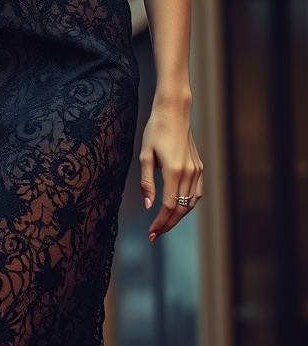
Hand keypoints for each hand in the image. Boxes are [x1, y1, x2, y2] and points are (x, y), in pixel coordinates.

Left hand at [139, 102, 202, 240]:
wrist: (174, 111)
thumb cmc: (156, 130)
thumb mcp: (145, 154)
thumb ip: (147, 182)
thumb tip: (148, 205)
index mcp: (174, 171)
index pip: (168, 206)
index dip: (159, 223)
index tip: (150, 234)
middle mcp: (189, 173)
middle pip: (180, 208)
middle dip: (168, 224)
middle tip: (155, 234)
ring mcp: (196, 170)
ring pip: (190, 203)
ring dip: (178, 216)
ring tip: (164, 223)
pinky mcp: (199, 166)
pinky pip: (197, 192)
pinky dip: (188, 204)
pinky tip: (179, 208)